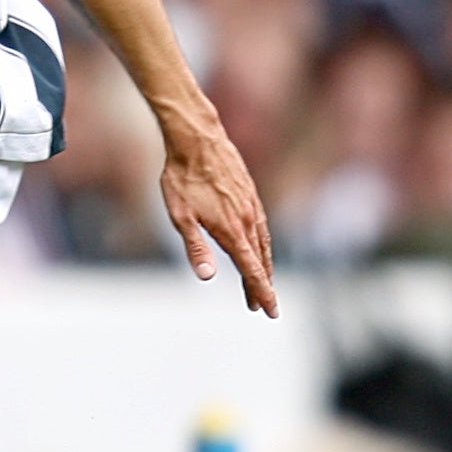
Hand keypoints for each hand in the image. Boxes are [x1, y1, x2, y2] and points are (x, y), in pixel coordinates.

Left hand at [161, 122, 276, 317]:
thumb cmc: (181, 178)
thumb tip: (207, 277)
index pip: (252, 270)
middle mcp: (248, 220)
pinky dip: (263, 245)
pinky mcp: (250, 194)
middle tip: (261, 307)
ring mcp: (252, 206)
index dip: (261, 292)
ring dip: (263, 267)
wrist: (197, 139)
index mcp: (232, 230)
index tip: (270, 311)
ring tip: (260, 284)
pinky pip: (261, 227)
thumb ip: (195, 248)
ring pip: (263, 244)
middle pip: (260, 261)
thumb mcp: (180, 216)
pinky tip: (258, 248)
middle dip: (261, 286)